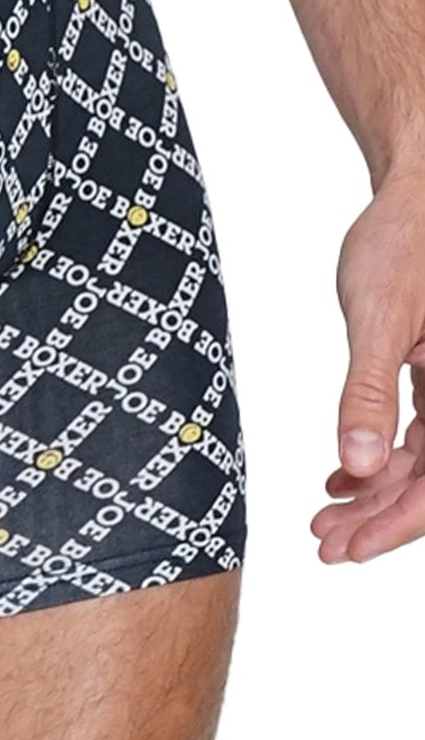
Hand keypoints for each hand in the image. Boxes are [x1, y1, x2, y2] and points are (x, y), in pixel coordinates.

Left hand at [311, 169, 424, 562]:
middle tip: (324, 542)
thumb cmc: (404, 240)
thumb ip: (368, 392)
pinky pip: (418, 431)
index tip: (347, 548)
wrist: (417, 191)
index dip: (396, 523)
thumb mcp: (379, 317)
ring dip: (375, 490)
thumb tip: (359, 465)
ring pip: (423, 458)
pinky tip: (341, 475)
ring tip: (325, 513)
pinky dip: (380, 454)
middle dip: (379, 516)